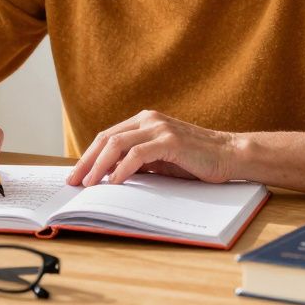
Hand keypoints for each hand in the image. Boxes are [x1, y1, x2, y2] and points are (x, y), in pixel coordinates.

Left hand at [65, 110, 237, 186]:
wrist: (229, 155)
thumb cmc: (195, 160)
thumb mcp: (160, 160)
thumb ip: (136, 161)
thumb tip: (106, 175)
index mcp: (144, 121)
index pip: (107, 137)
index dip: (88, 156)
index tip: (76, 175)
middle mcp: (148, 119)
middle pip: (106, 139)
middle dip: (87, 161)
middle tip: (74, 182)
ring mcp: (159, 128)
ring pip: (117, 144)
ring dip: (99, 166)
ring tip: (90, 185)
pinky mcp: (170, 140)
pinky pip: (138, 154)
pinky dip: (122, 168)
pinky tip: (114, 182)